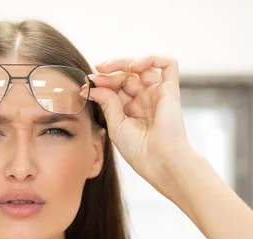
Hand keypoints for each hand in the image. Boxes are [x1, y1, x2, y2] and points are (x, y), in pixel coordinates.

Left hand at [81, 56, 194, 191]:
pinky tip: (133, 67)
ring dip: (122, 63)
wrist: (159, 161)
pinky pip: (168, 65)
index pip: (116, 87)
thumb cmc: (139, 150)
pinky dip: (151, 59)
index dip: (101, 83)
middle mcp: (145, 99)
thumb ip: (106, 103)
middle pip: (126, 76)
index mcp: (132, 109)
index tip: (84, 86)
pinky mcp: (171, 90)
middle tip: (92, 77)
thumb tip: (91, 87)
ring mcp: (158, 93)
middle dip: (107, 74)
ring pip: (142, 67)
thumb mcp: (116, 125)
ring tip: (105, 68)